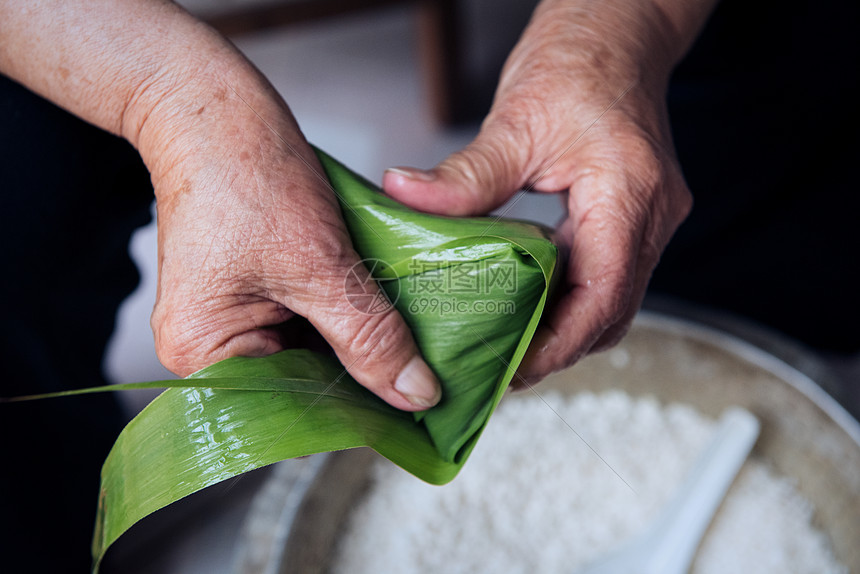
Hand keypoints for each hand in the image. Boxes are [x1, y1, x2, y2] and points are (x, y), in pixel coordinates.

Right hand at [142, 67, 441, 410]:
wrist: (214, 108)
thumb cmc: (248, 175)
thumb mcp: (320, 265)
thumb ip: (369, 337)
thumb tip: (415, 394)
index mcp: (204, 355)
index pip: (288, 413)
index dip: (351, 413)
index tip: (410, 410)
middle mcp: (211, 348)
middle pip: (301, 387)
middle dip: (359, 377)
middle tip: (422, 375)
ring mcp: (232, 320)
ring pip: (311, 354)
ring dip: (357, 344)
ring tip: (409, 344)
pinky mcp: (253, 294)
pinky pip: (307, 323)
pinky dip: (345, 317)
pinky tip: (383, 313)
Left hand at [383, 0, 700, 383]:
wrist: (618, 29)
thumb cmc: (581, 59)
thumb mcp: (517, 119)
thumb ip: (466, 173)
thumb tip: (406, 196)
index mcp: (629, 197)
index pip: (602, 299)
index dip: (559, 345)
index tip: (514, 370)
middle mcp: (652, 216)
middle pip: (612, 312)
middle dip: (560, 347)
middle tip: (503, 366)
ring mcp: (651, 218)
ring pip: (614, 300)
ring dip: (567, 326)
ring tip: (512, 341)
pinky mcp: (636, 215)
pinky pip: (608, 273)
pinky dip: (571, 296)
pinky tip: (532, 299)